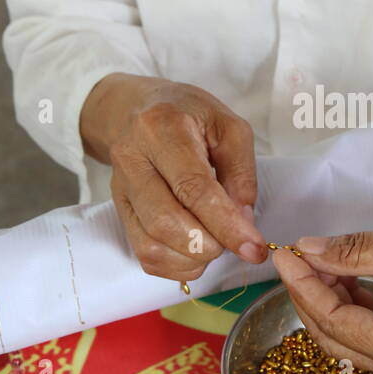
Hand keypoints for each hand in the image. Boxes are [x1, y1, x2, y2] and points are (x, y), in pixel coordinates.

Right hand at [80, 73, 266, 281]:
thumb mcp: (228, 126)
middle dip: (209, 245)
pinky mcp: (119, 210)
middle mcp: (132, 159)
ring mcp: (120, 188)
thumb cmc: (188, 116)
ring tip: (216, 243)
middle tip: (235, 241)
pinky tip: (196, 252)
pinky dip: (175, 265)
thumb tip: (243, 222)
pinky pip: (143, 253)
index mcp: (162, 129)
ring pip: (151, 243)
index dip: (225, 224)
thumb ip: (240, 172)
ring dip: (193, 258)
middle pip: (166, 222)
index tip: (253, 248)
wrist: (138, 108)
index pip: (193, 188)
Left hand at [271, 224, 372, 373]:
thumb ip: (357, 251)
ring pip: (357, 340)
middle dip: (311, 297)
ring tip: (320, 260)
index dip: (304, 284)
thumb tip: (310, 249)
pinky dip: (360, 309)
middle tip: (294, 258)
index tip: (284, 253)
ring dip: (334, 301)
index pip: (335, 321)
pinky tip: (351, 279)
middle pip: (339, 339)